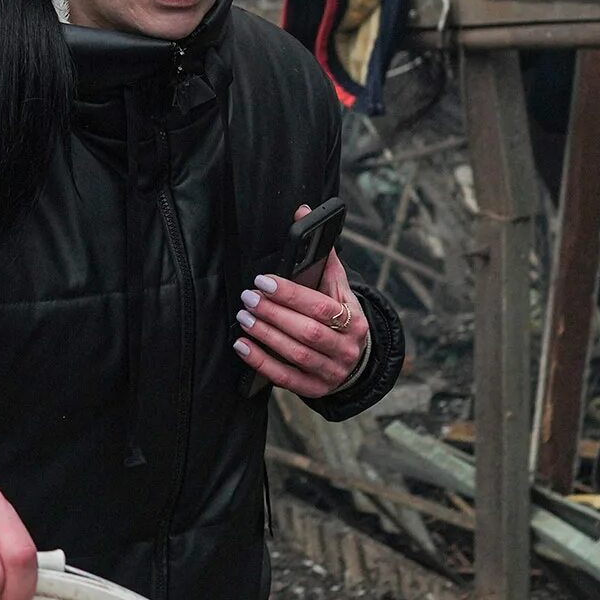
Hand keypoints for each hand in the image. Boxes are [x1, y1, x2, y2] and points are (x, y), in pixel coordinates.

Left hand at [235, 204, 371, 398]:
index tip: (263, 281)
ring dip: (266, 336)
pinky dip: (262, 363)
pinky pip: (286, 379)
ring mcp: (332, 372)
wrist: (356, 359)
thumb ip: (323, 254)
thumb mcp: (338, 288)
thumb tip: (303, 211)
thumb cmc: (340, 316)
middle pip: (308, 332)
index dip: (290, 294)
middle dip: (274, 314)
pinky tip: (243, 347)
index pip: (321, 306)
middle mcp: (347, 348)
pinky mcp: (316, 389)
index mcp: (354, 320)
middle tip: (248, 298)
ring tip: (243, 318)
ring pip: (297, 355)